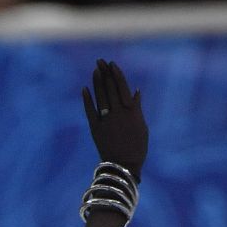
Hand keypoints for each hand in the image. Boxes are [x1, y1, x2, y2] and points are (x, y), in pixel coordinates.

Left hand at [81, 58, 146, 178]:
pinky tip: (85, 88)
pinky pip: (90, 111)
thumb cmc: (137, 146)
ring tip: (95, 70)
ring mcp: (106, 120)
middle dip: (105, 73)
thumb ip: (137, 108)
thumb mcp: (141, 125)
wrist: (124, 165)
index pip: (122, 87)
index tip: (111, 64)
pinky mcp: (96, 128)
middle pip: (110, 88)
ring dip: (97, 82)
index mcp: (131, 111)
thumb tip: (136, 91)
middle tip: (100, 61)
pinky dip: (87, 100)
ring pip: (100, 97)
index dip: (116, 74)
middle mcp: (118, 113)